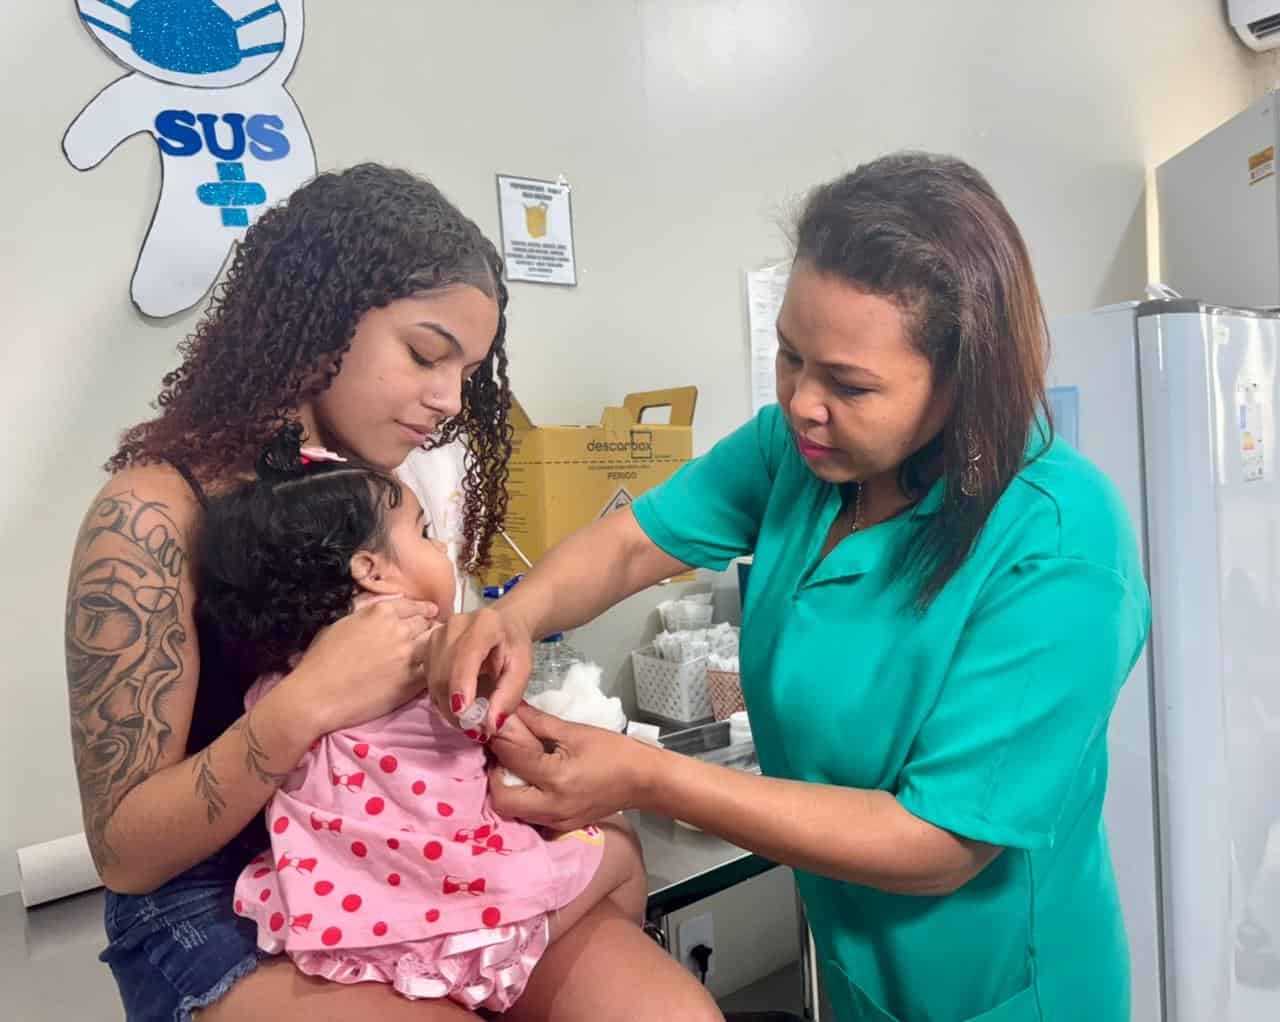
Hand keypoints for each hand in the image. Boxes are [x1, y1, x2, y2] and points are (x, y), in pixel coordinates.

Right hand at [283, 597, 439, 736]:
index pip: (413, 606)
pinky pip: (431, 667)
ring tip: (433, 649)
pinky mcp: (412, 680)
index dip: (422, 610)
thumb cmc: (321, 659)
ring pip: (433, 643)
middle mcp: (399, 629)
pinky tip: (430, 668)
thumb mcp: (342, 623)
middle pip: (426, 623)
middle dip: (428, 626)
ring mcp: (408, 655)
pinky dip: (432, 665)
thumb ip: (367, 614)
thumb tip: (384, 614)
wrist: (317, 695)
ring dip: (433, 645)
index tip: (430, 612)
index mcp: (381, 612)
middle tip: (429, 632)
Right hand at [421, 607, 534, 735]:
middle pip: (446, 674)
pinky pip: (430, 682)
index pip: (466, 656)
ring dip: (449, 709)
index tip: (464, 714)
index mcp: (484, 624)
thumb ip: (510, 695)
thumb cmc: (513, 646)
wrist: (501, 625)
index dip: (462, 685)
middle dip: (457, 709)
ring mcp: (436, 635)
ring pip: (434, 682)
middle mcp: (454, 626)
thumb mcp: (522, 669)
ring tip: (470, 723)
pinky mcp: (427, 648)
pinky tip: (460, 708)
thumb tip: (490, 724)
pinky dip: (443, 700)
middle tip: (477, 732)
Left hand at [486, 704, 653, 829]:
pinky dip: (523, 803)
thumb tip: (510, 709)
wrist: (644, 780)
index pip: (511, 759)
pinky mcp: (562, 827)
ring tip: (516, 767)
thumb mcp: (575, 731)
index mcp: (556, 777)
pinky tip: (532, 785)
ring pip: (513, 813)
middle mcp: (552, 805)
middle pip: (501, 799)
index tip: (494, 727)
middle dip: (494, 776)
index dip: (498, 740)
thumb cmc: (614, 751)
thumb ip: (538, 722)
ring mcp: (557, 821)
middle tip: (503, 756)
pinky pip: (531, 819)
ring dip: (507, 790)